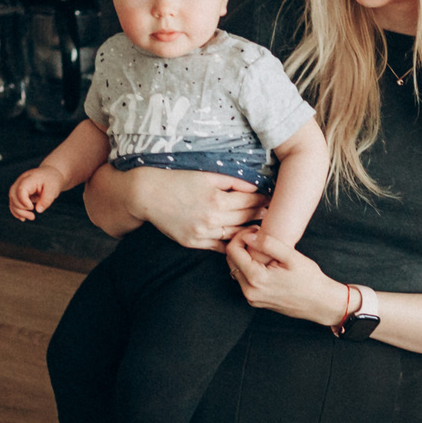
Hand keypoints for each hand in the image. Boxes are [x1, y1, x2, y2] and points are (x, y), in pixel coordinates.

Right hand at [8, 166, 61, 222]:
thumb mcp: (53, 189)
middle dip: (20, 209)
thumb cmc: (52, 181)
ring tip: (31, 217)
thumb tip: (38, 210)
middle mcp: (21, 181)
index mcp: (29, 178)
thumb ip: (46, 199)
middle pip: (13, 195)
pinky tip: (23, 218)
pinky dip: (16, 210)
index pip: (20, 190)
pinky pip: (13, 202)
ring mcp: (18, 186)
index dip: (23, 201)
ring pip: (12, 200)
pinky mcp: (19, 192)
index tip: (32, 207)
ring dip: (18, 211)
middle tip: (32, 216)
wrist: (50, 174)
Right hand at [91, 165, 265, 250]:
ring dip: (251, 233)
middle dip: (262, 215)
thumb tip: (255, 185)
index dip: (264, 200)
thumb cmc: (177, 180)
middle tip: (275, 214)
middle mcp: (212, 219)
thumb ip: (232, 181)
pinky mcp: (194, 243)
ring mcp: (203, 234)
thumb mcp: (206, 175)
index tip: (274, 199)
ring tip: (263, 229)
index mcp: (217, 199)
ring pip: (236, 236)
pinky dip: (233, 245)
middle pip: (246, 219)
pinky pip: (220, 247)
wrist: (147, 195)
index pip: (250, 202)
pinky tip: (242, 242)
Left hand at [226, 228, 350, 325]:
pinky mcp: (255, 301)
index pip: (233, 250)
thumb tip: (249, 236)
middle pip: (231, 260)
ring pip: (236, 270)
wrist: (320, 303)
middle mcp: (250, 291)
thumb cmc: (310, 280)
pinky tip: (265, 262)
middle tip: (259, 236)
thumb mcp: (292, 257)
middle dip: (241, 244)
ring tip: (263, 248)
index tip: (255, 230)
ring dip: (244, 256)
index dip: (241, 235)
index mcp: (256, 278)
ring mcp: (252, 298)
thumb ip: (268, 244)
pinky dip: (249, 268)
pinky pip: (244, 280)